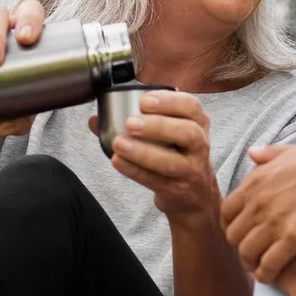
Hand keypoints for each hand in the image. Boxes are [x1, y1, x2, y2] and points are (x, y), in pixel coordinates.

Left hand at [96, 90, 219, 220]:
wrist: (195, 195)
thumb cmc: (178, 154)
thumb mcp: (170, 134)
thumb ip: (137, 120)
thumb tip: (96, 119)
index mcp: (198, 124)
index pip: (191, 106)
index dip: (169, 101)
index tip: (144, 100)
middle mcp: (199, 146)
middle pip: (188, 133)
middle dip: (158, 126)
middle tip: (130, 123)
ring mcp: (191, 170)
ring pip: (172, 161)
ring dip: (143, 152)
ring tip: (119, 143)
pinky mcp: (177, 190)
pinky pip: (156, 181)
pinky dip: (135, 171)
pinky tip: (118, 161)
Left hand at [221, 135, 295, 280]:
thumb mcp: (291, 151)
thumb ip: (268, 155)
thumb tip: (252, 153)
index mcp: (255, 180)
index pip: (226, 212)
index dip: (233, 227)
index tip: (244, 235)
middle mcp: (259, 201)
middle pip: (233, 236)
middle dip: (241, 247)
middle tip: (254, 255)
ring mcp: (275, 220)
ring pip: (247, 252)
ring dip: (252, 264)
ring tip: (263, 268)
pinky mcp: (295, 237)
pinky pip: (269, 264)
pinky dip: (267, 274)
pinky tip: (274, 276)